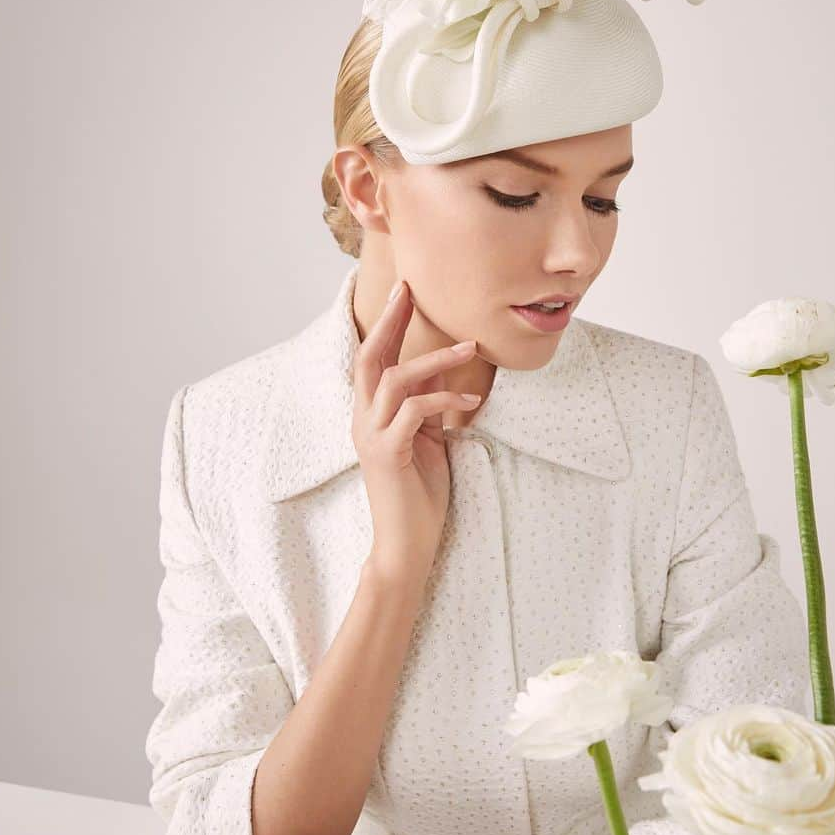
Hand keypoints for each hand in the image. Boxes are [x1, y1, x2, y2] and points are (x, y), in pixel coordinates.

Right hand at [352, 277, 480, 581]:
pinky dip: (445, 399)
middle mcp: (363, 420)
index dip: (386, 323)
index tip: (405, 292)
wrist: (407, 545)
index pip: (372, 359)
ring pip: (395, 379)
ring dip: (436, 359)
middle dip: (390, 320)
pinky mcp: (389, 454)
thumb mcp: (427, 440)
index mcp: (370, 415)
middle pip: (369, 357)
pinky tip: (471, 404)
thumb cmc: (419, 495)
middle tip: (412, 290)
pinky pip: (415, 411)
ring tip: (471, 347)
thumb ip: (427, 407)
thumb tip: (444, 374)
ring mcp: (372, 436)